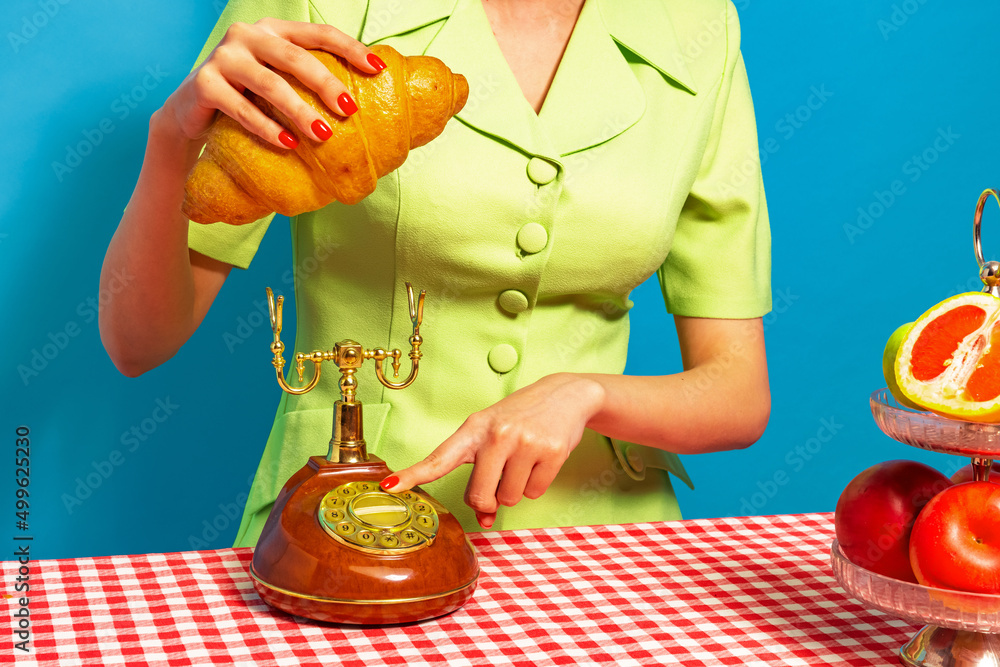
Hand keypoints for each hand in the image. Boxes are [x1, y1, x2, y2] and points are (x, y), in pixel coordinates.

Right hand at [159, 18, 383, 147]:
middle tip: (350, 110)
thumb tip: (359, 103)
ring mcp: (224, 57)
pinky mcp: (204, 84)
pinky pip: (242, 110)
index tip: (377, 69)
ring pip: (270, 84)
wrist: (189, 112)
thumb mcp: (277, 80)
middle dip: (327, 84)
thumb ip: (306, 79)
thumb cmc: (247, 97)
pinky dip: (267, 128)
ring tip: (324, 135)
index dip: (349, 48)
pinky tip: (288, 144)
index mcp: (273, 30)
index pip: (318, 33)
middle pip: (296, 57)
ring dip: (300, 111)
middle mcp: (247, 36)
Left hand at [381, 374, 605, 527]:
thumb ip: (482, 476)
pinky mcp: (551, 452)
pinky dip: (535, 484)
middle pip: (479, 495)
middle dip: (488, 499)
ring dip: (514, 489)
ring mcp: (525, 442)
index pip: (439, 457)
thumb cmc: (520, 419)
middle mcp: (497, 434)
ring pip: (508, 498)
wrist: (565, 395)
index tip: (390, 486)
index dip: (413, 474)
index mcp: (474, 429)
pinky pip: (534, 492)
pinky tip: (539, 459)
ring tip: (523, 460)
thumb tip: (484, 520)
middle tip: (499, 478)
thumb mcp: (494, 438)